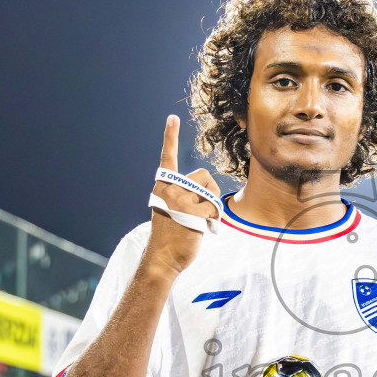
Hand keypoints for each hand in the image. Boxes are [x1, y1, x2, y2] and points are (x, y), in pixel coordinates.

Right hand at [142, 115, 220, 275]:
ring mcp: (181, 200)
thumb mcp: (169, 209)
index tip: (172, 118)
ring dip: (212, 209)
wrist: (162, 258)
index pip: (167, 157)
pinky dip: (214, 222)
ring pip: (212, 194)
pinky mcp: (192, 212)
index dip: (170, 137)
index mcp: (163, 186)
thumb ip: (181, 196)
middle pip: (205, 176)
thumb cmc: (169, 235)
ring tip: (199, 223)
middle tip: (201, 211)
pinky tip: (202, 230)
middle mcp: (170, 189)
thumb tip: (203, 192)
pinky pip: (215, 210)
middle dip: (210, 192)